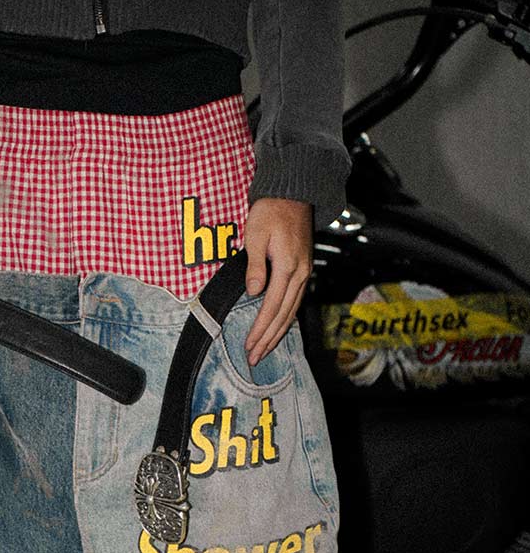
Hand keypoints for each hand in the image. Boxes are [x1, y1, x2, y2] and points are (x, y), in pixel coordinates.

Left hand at [241, 198, 313, 366]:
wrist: (293, 193)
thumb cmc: (271, 210)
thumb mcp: (255, 235)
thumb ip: (254, 266)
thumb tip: (254, 292)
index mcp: (287, 266)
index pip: (271, 307)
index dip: (260, 329)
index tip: (249, 346)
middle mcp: (300, 274)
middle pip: (283, 316)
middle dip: (268, 340)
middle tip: (255, 358)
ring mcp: (303, 273)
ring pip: (291, 312)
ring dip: (277, 334)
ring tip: (264, 351)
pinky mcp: (303, 270)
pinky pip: (294, 302)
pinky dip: (285, 320)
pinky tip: (277, 329)